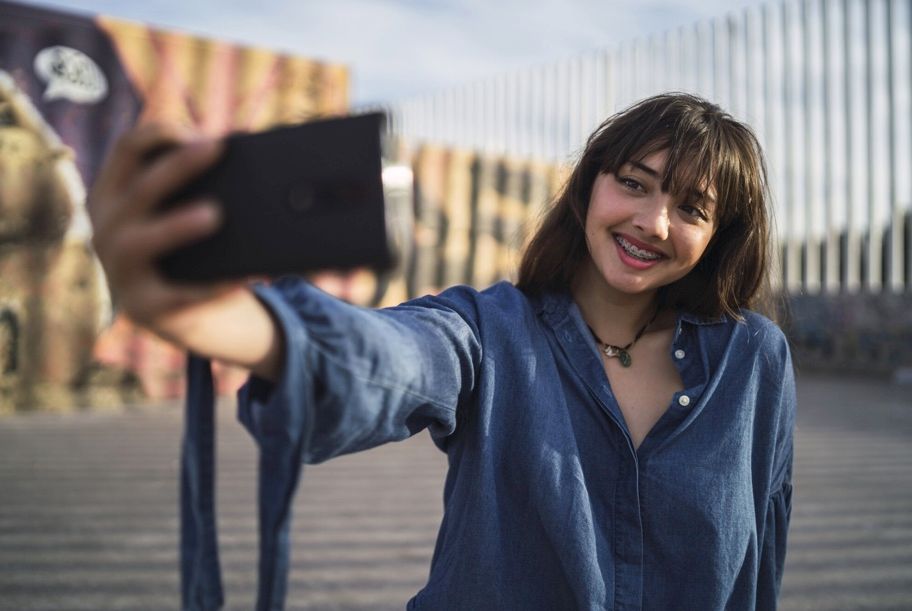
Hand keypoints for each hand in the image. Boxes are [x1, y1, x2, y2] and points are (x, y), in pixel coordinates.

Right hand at [88, 123, 230, 338]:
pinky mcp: (145, 308)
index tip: (202, 133)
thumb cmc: (189, 249)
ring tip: (214, 214)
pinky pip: (179, 296)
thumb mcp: (180, 214)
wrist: (184, 315)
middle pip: (141, 188)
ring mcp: (119, 270)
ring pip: (140, 241)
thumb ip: (200, 186)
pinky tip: (243, 276)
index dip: (163, 133)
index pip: (127, 149)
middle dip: (178, 165)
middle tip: (216, 149)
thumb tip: (260, 162)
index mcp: (114, 195)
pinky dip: (213, 287)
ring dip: (176, 225)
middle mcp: (106, 228)